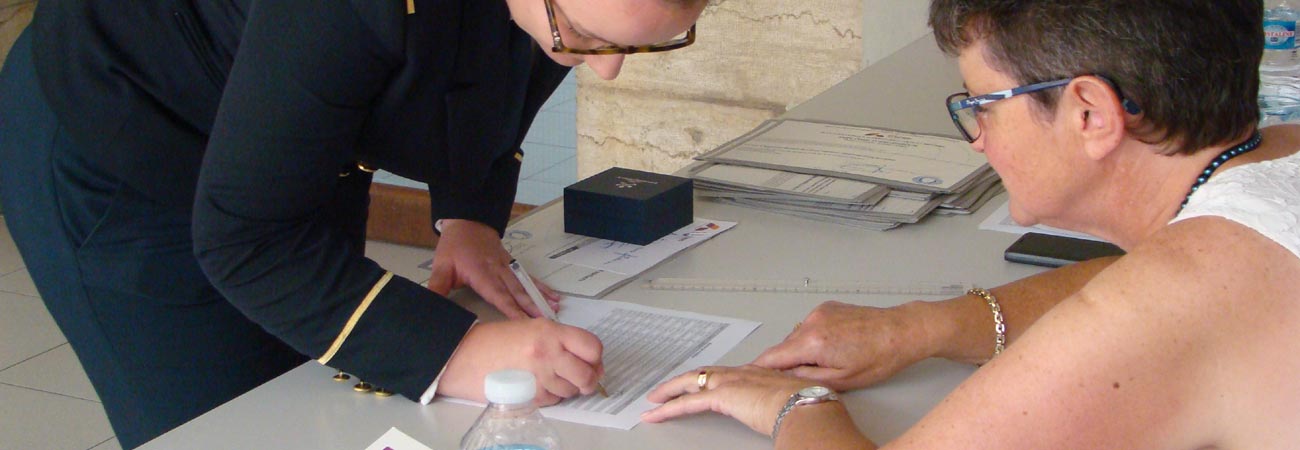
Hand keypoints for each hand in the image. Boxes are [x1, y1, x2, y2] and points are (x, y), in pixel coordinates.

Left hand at [427, 219, 561, 318]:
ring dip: (541, 298)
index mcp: (482, 274)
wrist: (468, 221)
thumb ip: (438, 287)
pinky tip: (552, 295)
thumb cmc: (455, 245)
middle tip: (546, 321)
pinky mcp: (512, 265)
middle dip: (532, 307)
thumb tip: (431, 306)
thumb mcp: (442, 265)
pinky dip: (541, 287)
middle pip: (518, 292)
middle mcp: (499, 271)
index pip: (499, 296)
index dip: (511, 310)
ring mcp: (508, 267)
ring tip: (554, 309)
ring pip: (526, 285)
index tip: (524, 323)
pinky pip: (528, 278)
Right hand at [437, 319, 603, 404]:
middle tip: (582, 376)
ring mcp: (540, 378)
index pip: (592, 347)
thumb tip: (587, 357)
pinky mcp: (530, 397)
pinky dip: (551, 395)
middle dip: (588, 378)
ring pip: (572, 390)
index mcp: (550, 332)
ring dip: (567, 387)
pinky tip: (536, 384)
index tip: (592, 360)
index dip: (595, 356)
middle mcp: (548, 354)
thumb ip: (560, 340)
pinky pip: (554, 400)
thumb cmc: (495, 341)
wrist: (464, 356)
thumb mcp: (532, 327)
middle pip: (588, 374)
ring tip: (549, 376)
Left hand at [642, 365, 809, 435]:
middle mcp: (740, 373)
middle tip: (663, 390)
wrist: (806, 406)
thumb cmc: (807, 405)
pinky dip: (668, 409)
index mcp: (756, 373)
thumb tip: (783, 410)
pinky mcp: (721, 396)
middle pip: (702, 374)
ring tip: (654, 401)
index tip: (698, 385)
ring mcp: (730, 382)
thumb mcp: (791, 400)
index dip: (707, 379)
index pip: (723, 375)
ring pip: (689, 384)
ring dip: (668, 393)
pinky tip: (657, 414)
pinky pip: (687, 403)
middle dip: (680, 382)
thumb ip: (780, 402)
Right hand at [752, 301, 935, 390]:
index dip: (761, 367)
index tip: (751, 374)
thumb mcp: (841, 380)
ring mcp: (820, 312)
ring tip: (832, 358)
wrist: (901, 332)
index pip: (773, 356)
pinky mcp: (828, 307)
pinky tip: (836, 345)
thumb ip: (806, 379)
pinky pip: (810, 326)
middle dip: (790, 361)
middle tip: (811, 373)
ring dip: (804, 349)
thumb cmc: (879, 356)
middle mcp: (812, 322)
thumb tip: (785, 377)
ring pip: (798, 336)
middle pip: (785, 346)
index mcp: (813, 341)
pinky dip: (815, 337)